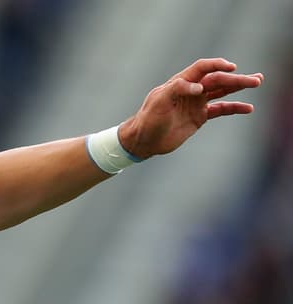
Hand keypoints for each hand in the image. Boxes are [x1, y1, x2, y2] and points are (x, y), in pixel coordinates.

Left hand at [119, 57, 262, 159]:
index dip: (217, 65)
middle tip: (255, 80)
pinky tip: (248, 108)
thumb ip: (177, 89)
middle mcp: (191, 90)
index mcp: (180, 82)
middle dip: (236, 79)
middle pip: (217, 80)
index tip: (231, 68)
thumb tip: (198, 86)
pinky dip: (234, 107)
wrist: (143, 141)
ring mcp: (197, 103)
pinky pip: (221, 109)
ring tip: (257, 82)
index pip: (202, 68)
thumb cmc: (147, 119)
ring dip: (239, 86)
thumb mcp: (158, 102)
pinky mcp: (199, 117)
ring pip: (223, 91)